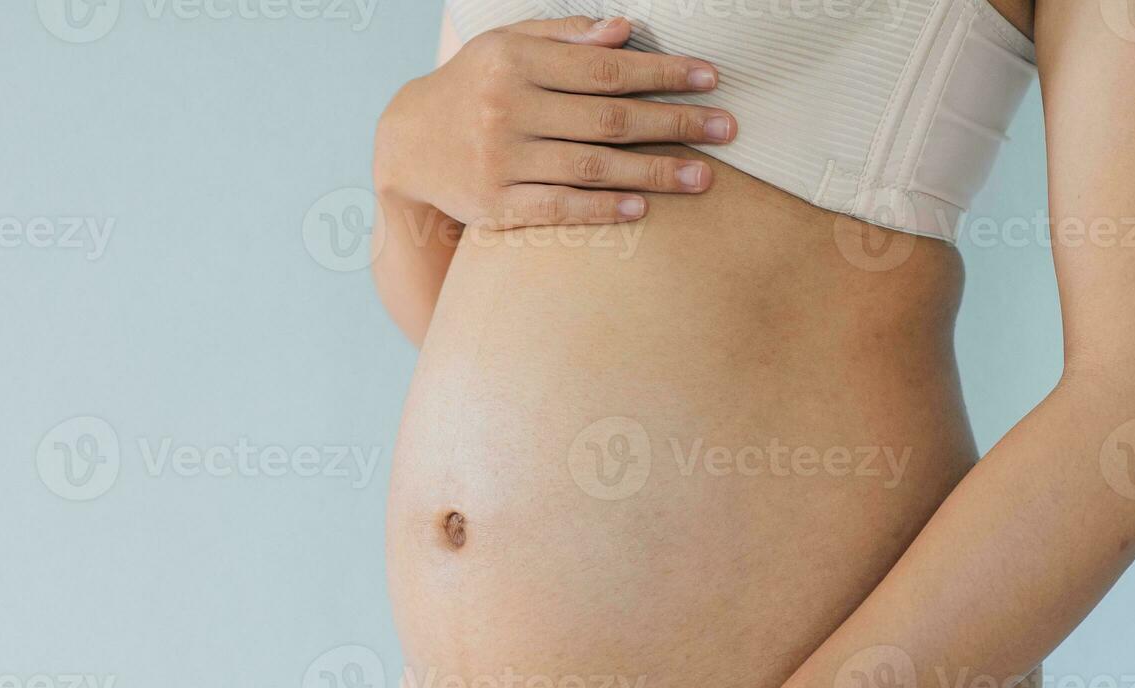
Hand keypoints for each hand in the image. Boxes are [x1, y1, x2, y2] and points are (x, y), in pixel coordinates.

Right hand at [374, 16, 736, 229]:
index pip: (606, 68)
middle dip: (675, 124)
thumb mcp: (507, 45)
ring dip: (654, 172)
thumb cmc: (473, 86)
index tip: (711, 79)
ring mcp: (500, 161)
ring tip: (703, 178)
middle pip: (609, 119)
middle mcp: (507, 109)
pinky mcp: (495, 206)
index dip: (663, 73)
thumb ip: (565, 36)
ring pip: (592, 166)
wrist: (408, 144)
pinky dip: (602, 208)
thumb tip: (626, 31)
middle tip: (727, 131)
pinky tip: (641, 207)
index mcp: (516, 62)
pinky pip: (559, 207)